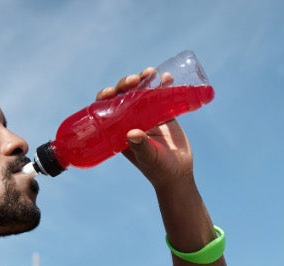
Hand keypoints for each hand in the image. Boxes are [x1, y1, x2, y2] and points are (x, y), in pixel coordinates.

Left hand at [96, 69, 193, 189]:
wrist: (178, 173)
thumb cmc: (159, 169)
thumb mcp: (149, 158)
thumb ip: (141, 147)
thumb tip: (132, 133)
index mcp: (119, 131)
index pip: (106, 109)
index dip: (105, 97)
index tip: (110, 92)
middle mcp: (131, 121)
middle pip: (123, 96)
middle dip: (125, 84)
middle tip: (134, 80)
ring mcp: (147, 115)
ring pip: (141, 91)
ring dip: (143, 79)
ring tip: (150, 72)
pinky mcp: (164, 114)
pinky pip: (162, 94)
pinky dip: (163, 84)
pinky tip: (167, 78)